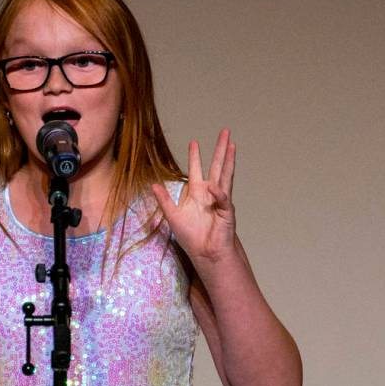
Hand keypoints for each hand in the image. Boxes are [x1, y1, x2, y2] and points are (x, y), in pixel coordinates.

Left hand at [152, 128, 235, 264]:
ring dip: (229, 160)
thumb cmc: (192, 237)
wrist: (205, 253)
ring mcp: (220, 200)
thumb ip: (164, 200)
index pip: (197, 170)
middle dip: (220, 149)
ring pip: (226, 175)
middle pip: (216, 166)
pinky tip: (214, 186)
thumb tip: (153, 185)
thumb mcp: (173, 216)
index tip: (194, 142)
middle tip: (225, 131)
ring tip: (231, 145)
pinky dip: (219, 193)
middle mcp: (210, 193)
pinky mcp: (226, 211)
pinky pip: (223, 200)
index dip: (195, 156)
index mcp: (197, 193)